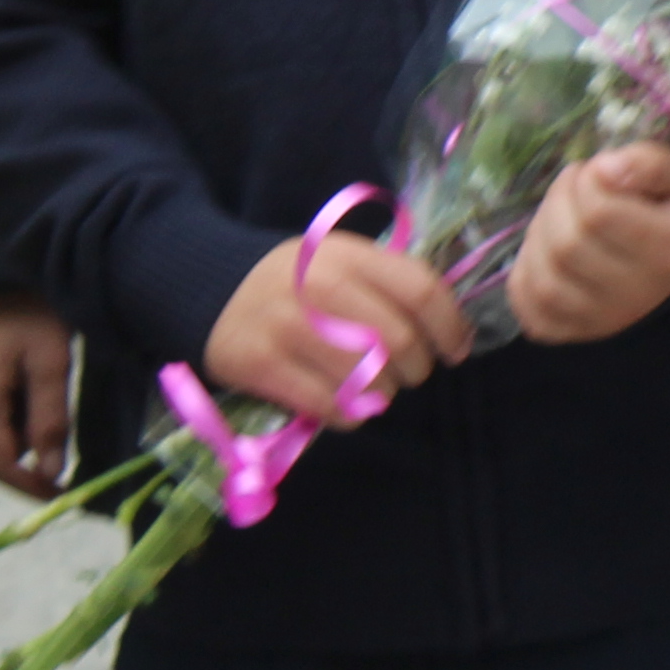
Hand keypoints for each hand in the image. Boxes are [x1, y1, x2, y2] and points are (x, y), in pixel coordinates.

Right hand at [0, 291, 76, 498]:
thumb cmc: (30, 303)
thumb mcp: (51, 360)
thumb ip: (50, 420)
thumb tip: (49, 472)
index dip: (29, 487)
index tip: (63, 495)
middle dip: (27, 453)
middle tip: (66, 442)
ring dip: (17, 426)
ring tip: (48, 394)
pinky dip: (3, 406)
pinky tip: (26, 379)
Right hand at [202, 225, 471, 422]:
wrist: (213, 288)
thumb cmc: (299, 281)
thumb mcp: (343, 261)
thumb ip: (392, 284)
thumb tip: (453, 332)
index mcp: (349, 254)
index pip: (421, 291)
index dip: (450, 327)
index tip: (456, 350)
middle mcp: (320, 286)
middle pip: (399, 341)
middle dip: (418, 368)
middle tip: (410, 373)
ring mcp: (287, 326)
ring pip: (369, 380)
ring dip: (384, 394)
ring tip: (375, 388)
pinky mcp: (261, 365)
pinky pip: (330, 407)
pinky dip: (349, 415)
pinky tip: (344, 403)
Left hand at [506, 143, 669, 343]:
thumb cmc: (669, 212)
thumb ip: (647, 162)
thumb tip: (604, 170)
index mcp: (666, 250)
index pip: (599, 213)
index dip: (586, 180)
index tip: (596, 171)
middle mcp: (636, 294)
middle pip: (566, 246)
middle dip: (558, 202)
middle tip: (572, 187)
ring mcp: (603, 320)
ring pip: (545, 281)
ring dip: (537, 237)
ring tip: (557, 217)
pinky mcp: (575, 332)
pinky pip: (530, 310)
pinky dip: (524, 276)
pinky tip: (543, 251)